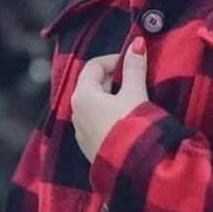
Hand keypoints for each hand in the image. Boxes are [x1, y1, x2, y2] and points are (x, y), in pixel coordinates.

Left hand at [71, 36, 148, 163]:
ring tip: (134, 101)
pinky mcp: (89, 146)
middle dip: (114, 79)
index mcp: (82, 96)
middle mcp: (75, 112)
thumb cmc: (132, 126)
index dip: (114, 60)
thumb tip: (137, 44)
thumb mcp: (135, 93)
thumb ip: (134, 68)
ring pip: (95, 105)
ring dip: (112, 98)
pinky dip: (110, 115)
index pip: (94, 66)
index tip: (133, 63)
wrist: (134, 168)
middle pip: (93, 85)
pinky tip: (126, 121)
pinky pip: (97, 122)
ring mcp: (81, 132)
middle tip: (136, 81)